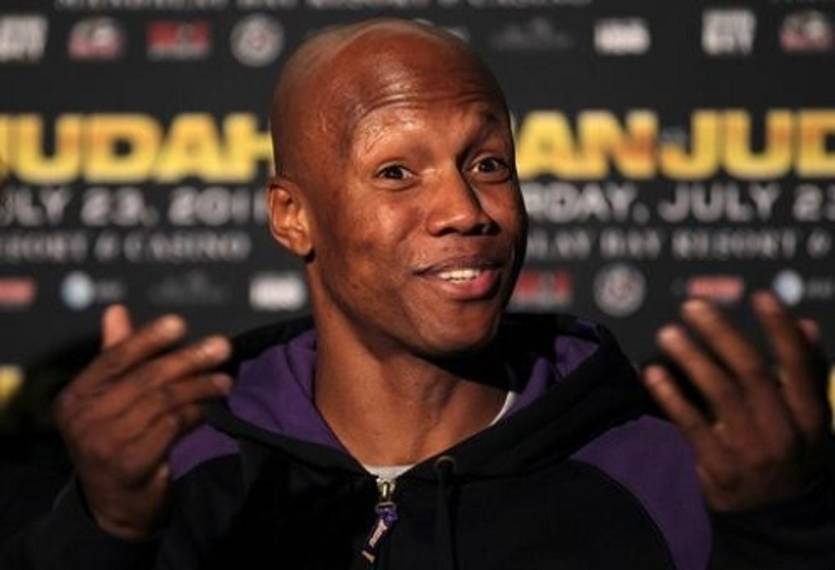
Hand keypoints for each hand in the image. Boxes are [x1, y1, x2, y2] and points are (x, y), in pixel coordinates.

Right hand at [54, 305, 232, 539]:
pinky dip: (196, 412)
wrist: (116, 504)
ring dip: (201, 386)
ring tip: (226, 380)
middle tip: (222, 347)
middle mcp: (84, 419)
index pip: (114, 358)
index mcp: (75, 397)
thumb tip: (117, 310)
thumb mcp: (110, 398)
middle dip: (188, 359)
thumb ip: (116, 355)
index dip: (147, 339)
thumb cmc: (117, 439)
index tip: (179, 323)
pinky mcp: (130, 463)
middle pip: (145, 378)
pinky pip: (173, 426)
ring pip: (164, 401)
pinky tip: (211, 408)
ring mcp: (105, 443)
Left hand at [643, 291, 830, 511]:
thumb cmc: (792, 457)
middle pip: (751, 371)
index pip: (800, 364)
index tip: (760, 296)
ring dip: (691, 358)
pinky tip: (653, 374)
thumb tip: (804, 325)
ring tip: (668, 333)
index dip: (780, 329)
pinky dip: (671, 397)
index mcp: (812, 416)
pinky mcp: (719, 468)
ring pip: (719, 393)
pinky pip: (691, 425)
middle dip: (721, 334)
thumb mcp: (810, 421)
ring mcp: (751, 451)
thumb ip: (807, 373)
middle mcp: (785, 431)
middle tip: (693, 307)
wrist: (778, 521)